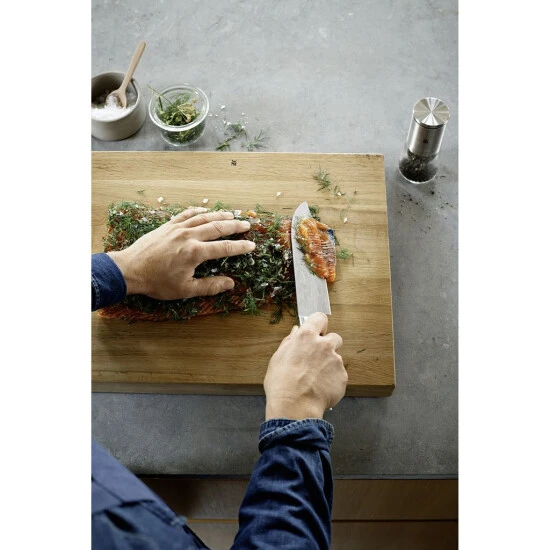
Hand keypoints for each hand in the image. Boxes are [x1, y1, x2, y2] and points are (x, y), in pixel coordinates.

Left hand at [107, 207, 254, 299]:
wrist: (130, 269)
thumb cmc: (157, 282)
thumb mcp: (185, 290)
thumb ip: (210, 286)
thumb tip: (230, 284)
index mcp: (195, 253)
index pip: (225, 248)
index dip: (241, 247)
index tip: (252, 245)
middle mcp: (189, 236)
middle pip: (217, 227)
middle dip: (234, 226)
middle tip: (247, 224)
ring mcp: (177, 228)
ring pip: (204, 217)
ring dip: (219, 215)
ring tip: (231, 214)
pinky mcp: (167, 226)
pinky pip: (186, 214)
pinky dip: (198, 211)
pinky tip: (205, 210)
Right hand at [264, 312, 346, 419]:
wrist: (294, 407)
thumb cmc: (282, 384)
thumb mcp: (278, 358)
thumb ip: (290, 342)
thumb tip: (296, 331)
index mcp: (306, 337)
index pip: (320, 318)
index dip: (319, 325)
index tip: (317, 331)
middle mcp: (324, 345)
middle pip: (334, 337)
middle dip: (328, 346)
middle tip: (317, 358)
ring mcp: (335, 360)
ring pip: (336, 358)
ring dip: (330, 364)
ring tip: (316, 378)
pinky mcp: (343, 376)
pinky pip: (340, 374)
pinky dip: (333, 380)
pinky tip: (321, 388)